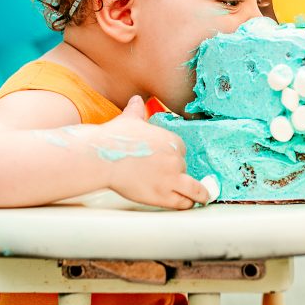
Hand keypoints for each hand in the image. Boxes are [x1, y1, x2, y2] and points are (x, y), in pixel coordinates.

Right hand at [95, 96, 210, 208]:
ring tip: (202, 197)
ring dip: (199, 194)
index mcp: (172, 140)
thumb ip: (137, 110)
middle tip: (171, 179)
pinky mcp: (163, 195)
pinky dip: (187, 203)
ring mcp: (171, 178)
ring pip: (194, 189)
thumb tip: (136, 100)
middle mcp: (175, 159)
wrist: (103, 157)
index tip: (169, 162)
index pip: (181, 151)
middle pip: (183, 168)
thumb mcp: (129, 119)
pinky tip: (189, 204)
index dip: (174, 157)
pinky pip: (183, 201)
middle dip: (177, 173)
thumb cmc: (114, 138)